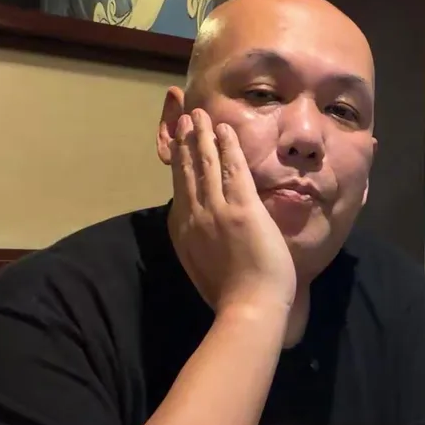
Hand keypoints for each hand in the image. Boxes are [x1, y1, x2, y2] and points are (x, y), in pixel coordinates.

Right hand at [168, 109, 296, 316]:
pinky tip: (224, 130)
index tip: (176, 145)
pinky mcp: (241, 209)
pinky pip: (232, 169)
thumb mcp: (202, 267)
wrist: (247, 309)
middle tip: (184, 119)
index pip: (179, 190)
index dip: (177, 164)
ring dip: (202, 137)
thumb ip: (198, 245)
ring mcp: (216, 211)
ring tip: (200, 115)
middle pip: (186, 172)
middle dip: (186, 142)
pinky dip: (227, 147)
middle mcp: (193, 217)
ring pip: (205, 165)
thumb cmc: (231, 297)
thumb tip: (198, 235)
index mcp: (183, 233)